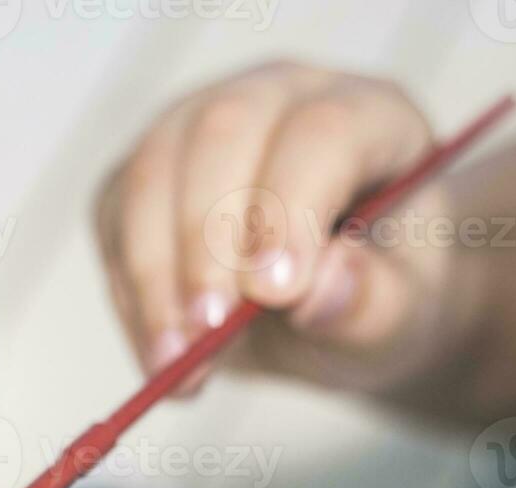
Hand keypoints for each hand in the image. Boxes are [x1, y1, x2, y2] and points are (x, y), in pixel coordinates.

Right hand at [93, 61, 493, 398]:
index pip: (321, 133)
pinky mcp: (139, 177)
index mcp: (366, 115)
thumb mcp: (401, 316)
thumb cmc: (374, 295)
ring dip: (153, 275)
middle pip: (222, 132)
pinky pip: (114, 222)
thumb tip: (316, 287)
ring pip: (150, 174)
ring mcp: (196, 128)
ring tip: (175, 360)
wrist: (326, 303)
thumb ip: (372, 304)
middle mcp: (276, 99)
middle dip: (206, 239)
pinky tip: (160, 353)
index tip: (276, 294)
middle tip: (208, 332)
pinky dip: (130, 297)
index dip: (292, 210)